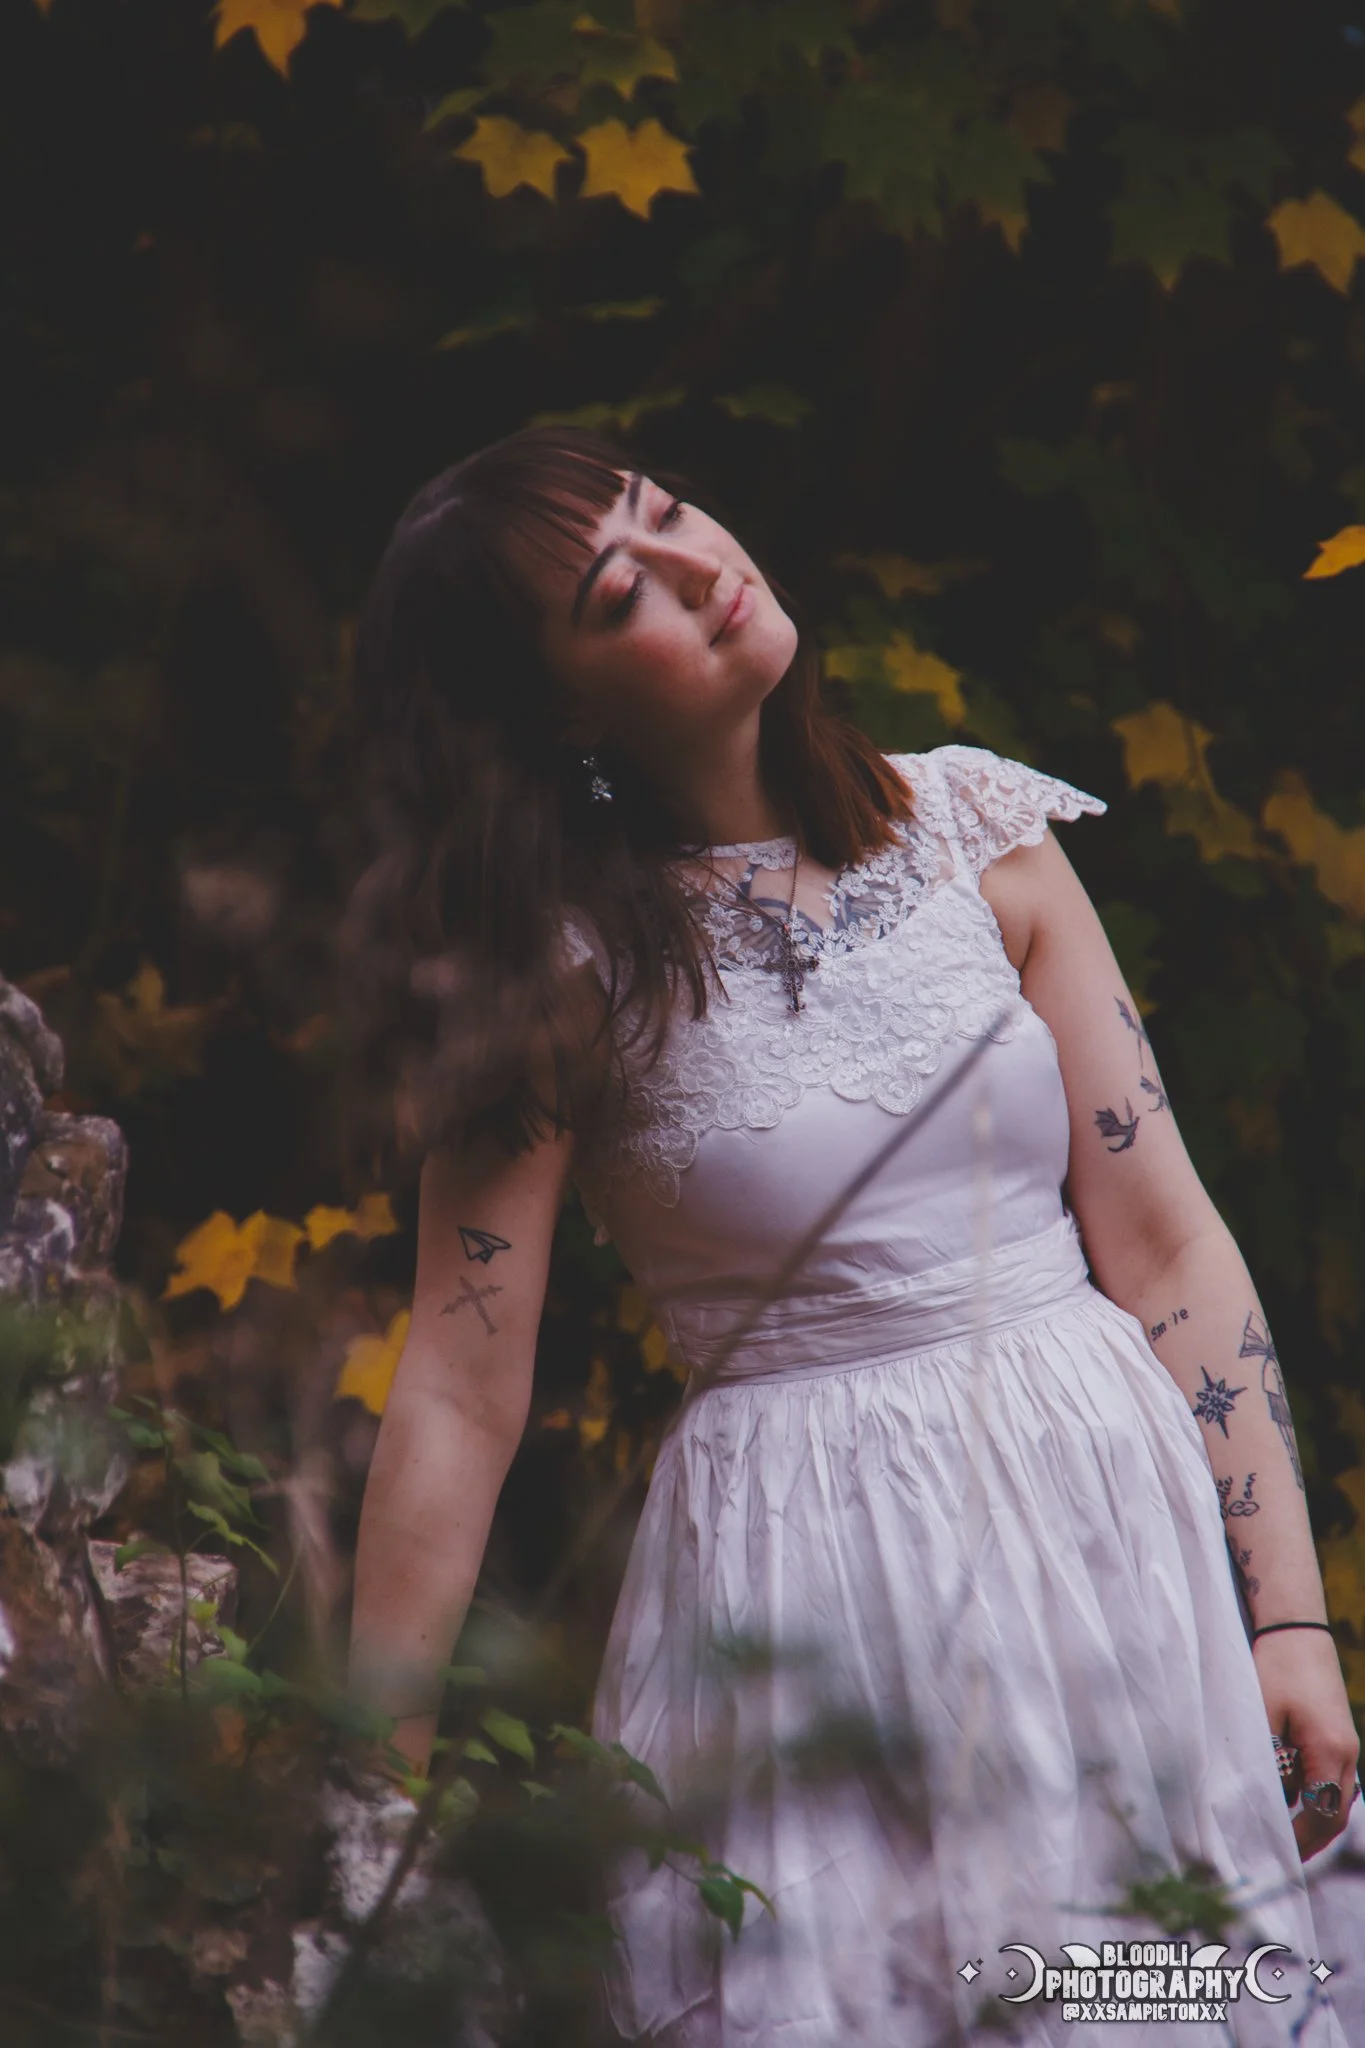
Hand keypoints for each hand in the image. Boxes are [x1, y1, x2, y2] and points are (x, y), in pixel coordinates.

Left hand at [1252, 1629, 1360, 1859]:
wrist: (1296, 1629)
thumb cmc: (1277, 1668)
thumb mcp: (1262, 1715)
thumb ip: (1264, 1760)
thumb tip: (1257, 1800)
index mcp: (1331, 1752)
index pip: (1322, 1814)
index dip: (1301, 1841)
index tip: (1276, 1857)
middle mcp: (1348, 1755)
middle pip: (1335, 1813)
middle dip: (1310, 1838)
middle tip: (1279, 1855)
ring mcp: (1346, 1745)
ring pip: (1335, 1798)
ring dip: (1311, 1817)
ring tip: (1279, 1833)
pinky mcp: (1337, 1736)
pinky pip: (1330, 1778)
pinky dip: (1312, 1795)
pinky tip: (1285, 1798)